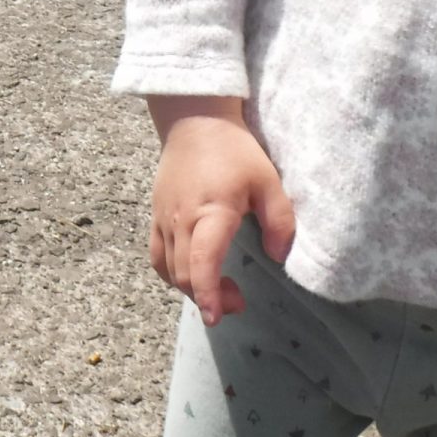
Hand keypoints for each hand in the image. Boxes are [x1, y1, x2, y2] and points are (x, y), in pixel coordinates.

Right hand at [146, 95, 295, 326]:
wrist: (194, 120)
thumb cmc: (233, 149)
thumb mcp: (267, 180)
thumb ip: (279, 221)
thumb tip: (280, 257)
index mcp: (211, 211)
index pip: (201, 263)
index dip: (208, 294)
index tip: (216, 316)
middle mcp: (180, 219)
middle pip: (183, 274)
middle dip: (208, 298)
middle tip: (238, 301)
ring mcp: (163, 218)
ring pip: (167, 268)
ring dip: (191, 288)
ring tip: (218, 290)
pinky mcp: (156, 214)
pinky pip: (158, 254)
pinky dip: (172, 273)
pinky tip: (193, 271)